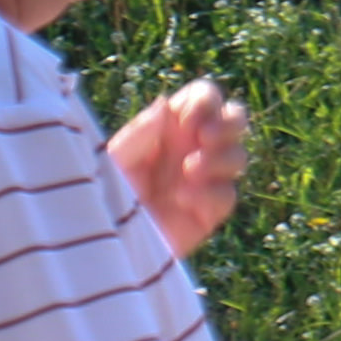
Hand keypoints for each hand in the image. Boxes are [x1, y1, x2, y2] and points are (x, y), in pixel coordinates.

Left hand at [109, 77, 255, 256]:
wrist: (107, 243)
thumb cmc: (102, 195)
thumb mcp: (114, 158)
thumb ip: (141, 131)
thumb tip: (166, 104)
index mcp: (169, 127)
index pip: (204, 98)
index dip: (206, 101)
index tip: (190, 120)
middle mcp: (192, 148)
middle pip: (235, 119)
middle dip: (230, 122)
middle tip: (204, 137)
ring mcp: (205, 180)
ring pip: (238, 156)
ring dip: (220, 158)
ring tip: (189, 170)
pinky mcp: (210, 212)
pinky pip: (227, 195)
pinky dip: (209, 193)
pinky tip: (182, 199)